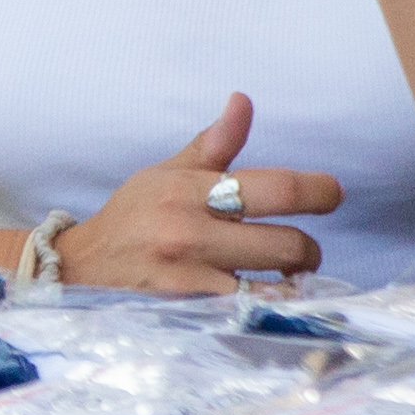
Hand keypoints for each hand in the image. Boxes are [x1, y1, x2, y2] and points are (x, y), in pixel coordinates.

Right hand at [58, 94, 342, 293]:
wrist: (83, 266)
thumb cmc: (133, 215)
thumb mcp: (167, 173)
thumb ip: (214, 144)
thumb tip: (243, 101)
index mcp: (191, 189)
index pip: (276, 187)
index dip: (318, 190)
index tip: (331, 193)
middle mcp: (193, 230)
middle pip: (287, 242)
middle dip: (308, 249)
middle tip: (301, 250)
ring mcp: (192, 275)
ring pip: (277, 286)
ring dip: (294, 283)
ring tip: (288, 277)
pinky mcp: (191, 310)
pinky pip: (251, 313)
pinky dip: (270, 310)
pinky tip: (268, 302)